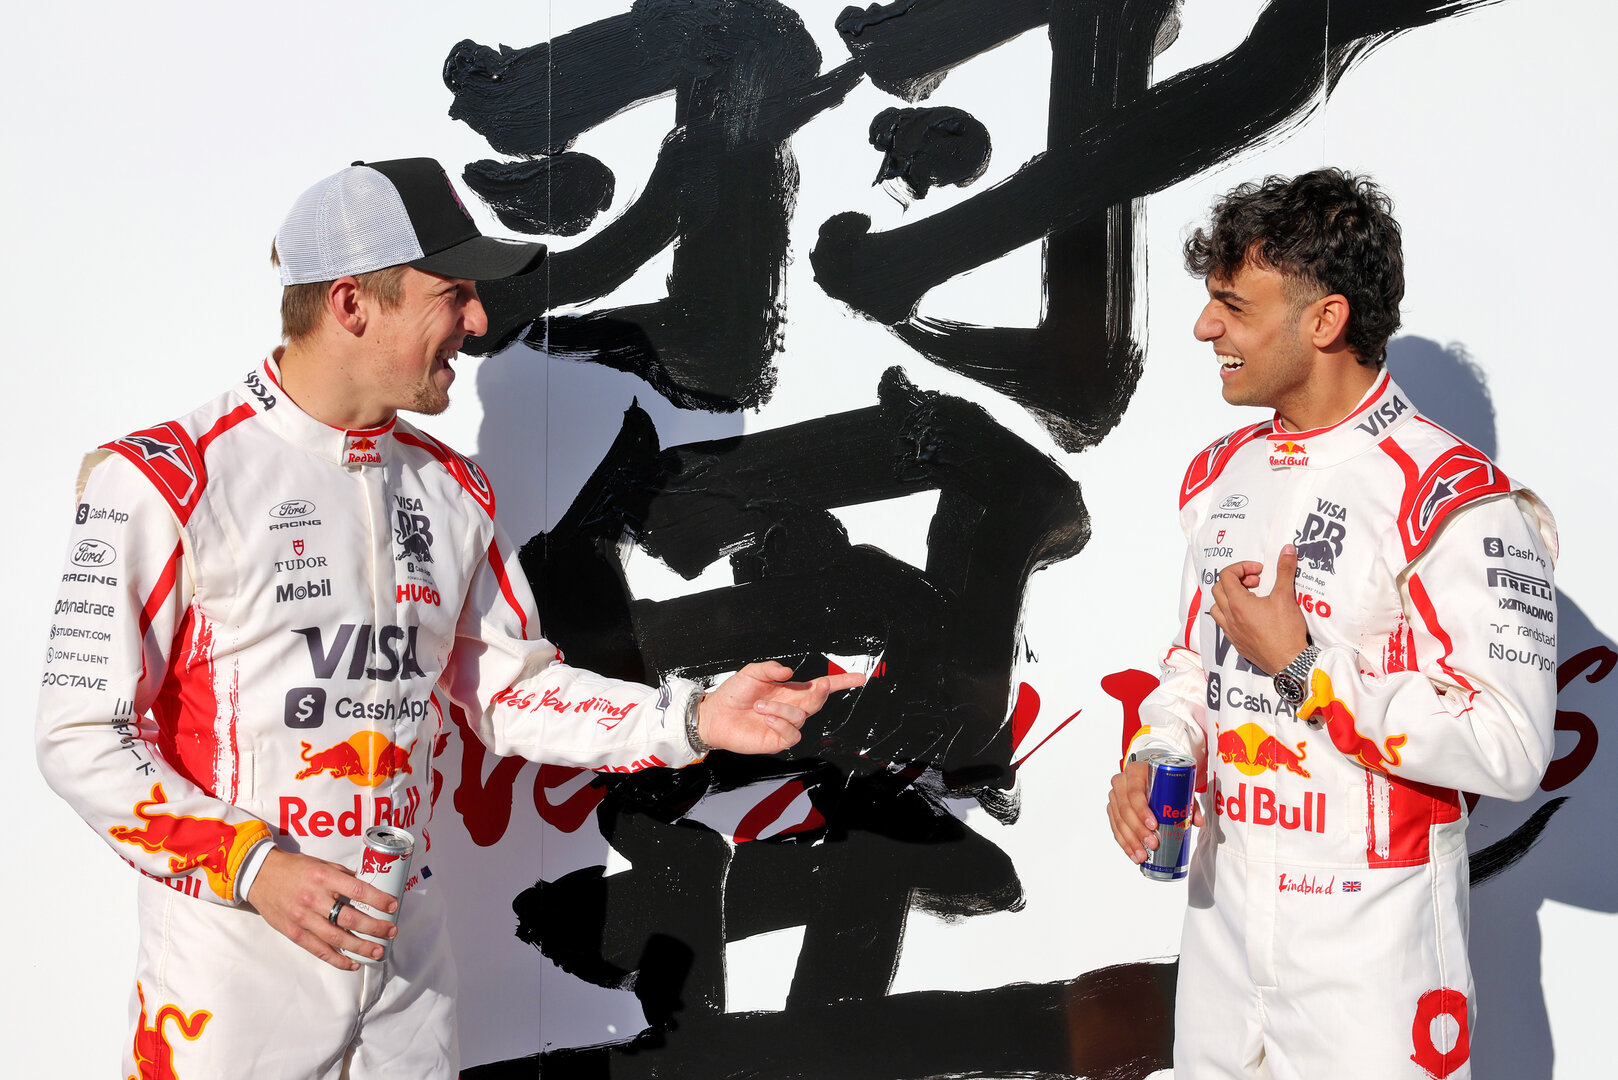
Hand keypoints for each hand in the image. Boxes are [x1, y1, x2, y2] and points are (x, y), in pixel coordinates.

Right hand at [248, 848, 398, 969]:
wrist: (260, 876)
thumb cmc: (295, 868)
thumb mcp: (322, 864)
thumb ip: (343, 876)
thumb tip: (367, 889)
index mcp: (324, 878)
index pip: (358, 891)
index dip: (378, 900)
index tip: (393, 906)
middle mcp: (315, 899)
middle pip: (350, 918)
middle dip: (375, 927)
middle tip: (391, 932)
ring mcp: (303, 918)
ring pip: (337, 938)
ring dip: (360, 947)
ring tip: (378, 951)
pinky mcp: (294, 933)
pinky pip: (319, 950)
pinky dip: (337, 959)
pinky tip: (352, 963)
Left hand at [697, 661, 865, 754]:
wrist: (715, 715)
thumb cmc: (733, 694)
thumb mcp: (751, 673)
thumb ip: (770, 669)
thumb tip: (789, 671)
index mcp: (791, 691)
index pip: (821, 687)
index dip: (841, 683)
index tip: (859, 678)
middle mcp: (792, 708)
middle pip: (818, 702)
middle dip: (821, 693)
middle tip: (819, 685)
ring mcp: (785, 725)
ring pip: (801, 718)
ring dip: (782, 709)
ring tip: (759, 705)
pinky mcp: (777, 740)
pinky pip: (791, 734)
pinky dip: (781, 723)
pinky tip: (766, 718)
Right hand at [1106, 761, 1204, 863]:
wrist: (1150, 775)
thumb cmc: (1163, 780)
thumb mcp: (1178, 787)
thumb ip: (1189, 803)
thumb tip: (1198, 822)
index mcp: (1135, 772)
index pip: (1134, 793)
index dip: (1142, 810)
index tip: (1154, 825)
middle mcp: (1121, 783)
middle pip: (1125, 809)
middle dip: (1138, 830)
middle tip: (1153, 844)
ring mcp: (1115, 796)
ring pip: (1119, 821)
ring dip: (1131, 841)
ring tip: (1143, 855)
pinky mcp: (1112, 808)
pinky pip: (1115, 827)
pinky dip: (1124, 843)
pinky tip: (1133, 854)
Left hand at [1209, 544, 1309, 674]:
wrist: (1289, 662)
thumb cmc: (1286, 631)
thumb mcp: (1286, 596)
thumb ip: (1284, 570)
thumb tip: (1287, 549)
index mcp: (1237, 603)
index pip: (1226, 575)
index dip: (1242, 568)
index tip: (1259, 571)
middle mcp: (1229, 617)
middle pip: (1218, 589)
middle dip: (1235, 581)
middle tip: (1256, 583)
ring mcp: (1231, 631)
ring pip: (1217, 608)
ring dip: (1229, 598)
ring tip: (1250, 599)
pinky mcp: (1236, 643)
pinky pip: (1225, 624)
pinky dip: (1232, 615)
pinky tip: (1251, 616)